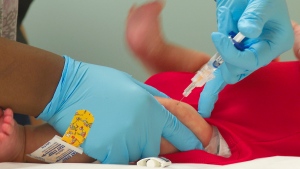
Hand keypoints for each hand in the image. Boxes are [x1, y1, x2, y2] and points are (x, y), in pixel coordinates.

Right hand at [39, 56, 202, 163]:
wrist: (68, 91)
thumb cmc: (97, 84)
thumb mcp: (132, 84)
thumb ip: (154, 98)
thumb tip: (168, 109)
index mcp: (150, 107)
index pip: (179, 130)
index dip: (189, 138)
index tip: (196, 144)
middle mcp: (142, 126)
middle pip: (159, 147)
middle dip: (153, 142)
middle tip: (137, 132)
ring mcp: (126, 141)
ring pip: (140, 154)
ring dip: (133, 147)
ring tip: (117, 129)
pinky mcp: (109, 152)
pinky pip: (121, 159)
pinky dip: (117, 152)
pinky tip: (107, 136)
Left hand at [198, 0, 293, 116]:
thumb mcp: (262, 2)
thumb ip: (255, 17)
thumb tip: (247, 32)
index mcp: (275, 44)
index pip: (252, 61)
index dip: (233, 53)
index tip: (219, 38)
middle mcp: (261, 53)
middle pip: (239, 72)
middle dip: (226, 60)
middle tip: (220, 39)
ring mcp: (246, 55)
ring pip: (229, 74)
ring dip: (219, 63)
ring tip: (220, 38)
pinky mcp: (233, 54)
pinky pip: (222, 73)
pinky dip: (213, 85)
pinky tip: (206, 101)